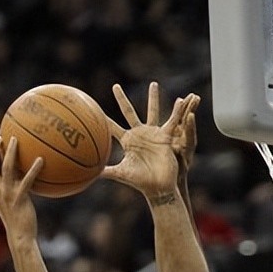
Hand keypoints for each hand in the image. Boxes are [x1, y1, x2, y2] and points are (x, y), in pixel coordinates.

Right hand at [0, 137, 43, 240]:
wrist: (20, 236)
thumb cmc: (18, 219)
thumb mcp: (11, 200)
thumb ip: (11, 186)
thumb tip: (20, 172)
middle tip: (3, 137)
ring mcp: (7, 194)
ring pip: (6, 167)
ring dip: (10, 152)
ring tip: (16, 140)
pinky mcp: (20, 199)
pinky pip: (26, 180)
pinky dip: (33, 169)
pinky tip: (41, 160)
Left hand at [103, 82, 197, 198]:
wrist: (158, 187)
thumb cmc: (140, 182)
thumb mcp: (122, 174)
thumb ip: (108, 171)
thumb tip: (92, 174)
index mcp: (127, 141)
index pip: (112, 127)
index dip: (104, 120)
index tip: (94, 109)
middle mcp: (139, 134)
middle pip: (128, 112)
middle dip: (121, 99)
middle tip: (115, 86)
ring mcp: (152, 134)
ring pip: (152, 111)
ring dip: (153, 98)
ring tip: (153, 84)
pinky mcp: (165, 137)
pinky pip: (172, 121)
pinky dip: (176, 111)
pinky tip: (179, 100)